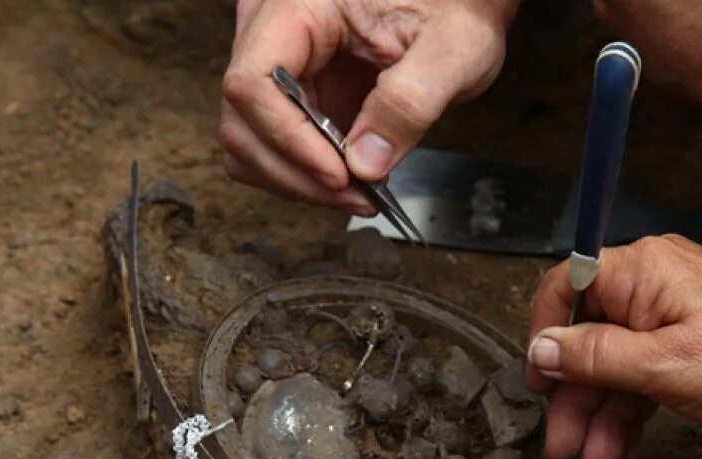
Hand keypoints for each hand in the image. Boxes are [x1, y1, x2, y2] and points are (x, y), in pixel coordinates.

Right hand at [220, 0, 517, 210]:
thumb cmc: (456, 7)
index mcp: (299, 5)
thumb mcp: (455, 47)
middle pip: (242, 122)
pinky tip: (353, 181)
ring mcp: (279, 68)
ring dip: (299, 182)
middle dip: (296, 173)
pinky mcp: (294, 97)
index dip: (288, 139)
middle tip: (355, 196)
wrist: (459, 5)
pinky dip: (307, 176)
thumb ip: (411, 101)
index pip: (252, 82)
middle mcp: (273, 33)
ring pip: (250, 144)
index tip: (338, 174)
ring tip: (359, 193)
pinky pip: (276, 148)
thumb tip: (365, 164)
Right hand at [525, 235, 701, 458]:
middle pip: (590, 335)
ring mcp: (676, 310)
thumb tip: (544, 349)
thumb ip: (595, 357)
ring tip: (589, 456)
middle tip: (560, 438)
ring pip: (617, 360)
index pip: (567, 286)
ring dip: (600, 411)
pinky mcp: (693, 337)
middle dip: (573, 393)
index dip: (544, 334)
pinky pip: (646, 369)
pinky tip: (617, 442)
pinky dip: (631, 405)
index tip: (537, 378)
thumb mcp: (664, 367)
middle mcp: (656, 281)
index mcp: (643, 270)